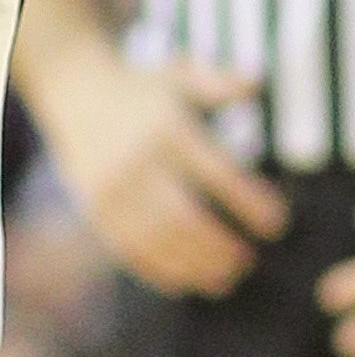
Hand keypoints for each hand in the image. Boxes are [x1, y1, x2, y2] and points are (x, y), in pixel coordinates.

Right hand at [47, 54, 286, 298]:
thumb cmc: (143, 87)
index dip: (249, 202)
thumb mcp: (181, 73)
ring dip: (194, 264)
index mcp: (167, 129)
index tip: (277, 223)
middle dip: (219, 245)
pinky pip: (128, 249)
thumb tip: (258, 80)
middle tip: (250, 259)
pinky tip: (187, 283)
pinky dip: (158, 271)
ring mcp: (112, 190)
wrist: (75, 92)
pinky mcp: (96, 209)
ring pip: (157, 239)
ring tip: (226, 277)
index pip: (216, 172)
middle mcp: (137, 162)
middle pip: (184, 216)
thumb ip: (220, 81)